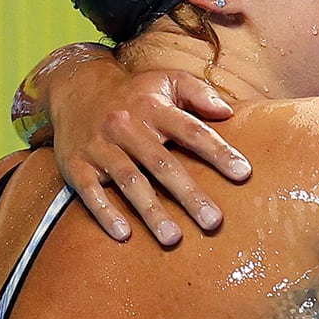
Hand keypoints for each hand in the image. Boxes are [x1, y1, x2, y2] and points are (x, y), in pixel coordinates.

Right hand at [45, 60, 250, 245]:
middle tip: (213, 222)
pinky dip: (104, 213)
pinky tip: (123, 234)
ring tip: (173, 239)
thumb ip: (199, 93)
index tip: (243, 173)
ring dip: (151, 211)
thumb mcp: (166, 80)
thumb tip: (228, 111)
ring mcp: (101, 148)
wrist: (75, 87)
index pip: (191, 131)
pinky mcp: (76, 165)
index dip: (218, 152)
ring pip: (129, 181)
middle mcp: (127, 128)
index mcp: (154, 108)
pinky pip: (89, 191)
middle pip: (162, 164)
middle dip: (189, 194)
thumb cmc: (134, 92)